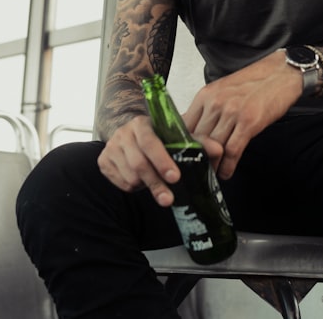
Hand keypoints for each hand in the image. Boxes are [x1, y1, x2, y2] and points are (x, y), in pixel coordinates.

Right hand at [97, 114, 223, 206]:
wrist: (130, 135)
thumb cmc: (159, 138)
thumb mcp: (178, 136)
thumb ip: (198, 141)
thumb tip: (219, 150)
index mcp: (142, 123)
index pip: (151, 142)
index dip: (162, 160)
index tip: (175, 177)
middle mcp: (123, 133)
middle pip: (139, 164)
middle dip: (156, 184)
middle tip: (169, 199)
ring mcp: (111, 147)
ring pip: (129, 176)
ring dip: (145, 186)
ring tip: (157, 186)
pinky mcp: (103, 161)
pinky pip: (119, 183)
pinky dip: (132, 188)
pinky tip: (141, 182)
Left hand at [183, 50, 302, 179]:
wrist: (281, 73)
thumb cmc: (253, 82)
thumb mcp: (222, 90)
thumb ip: (206, 108)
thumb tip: (192, 129)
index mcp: (206, 95)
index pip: (184, 126)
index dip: (182, 145)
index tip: (183, 157)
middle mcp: (215, 103)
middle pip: (198, 139)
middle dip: (196, 158)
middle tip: (196, 171)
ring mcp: (232, 112)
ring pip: (214, 148)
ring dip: (212, 166)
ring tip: (212, 175)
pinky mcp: (249, 121)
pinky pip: (232, 150)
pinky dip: (228, 166)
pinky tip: (226, 172)